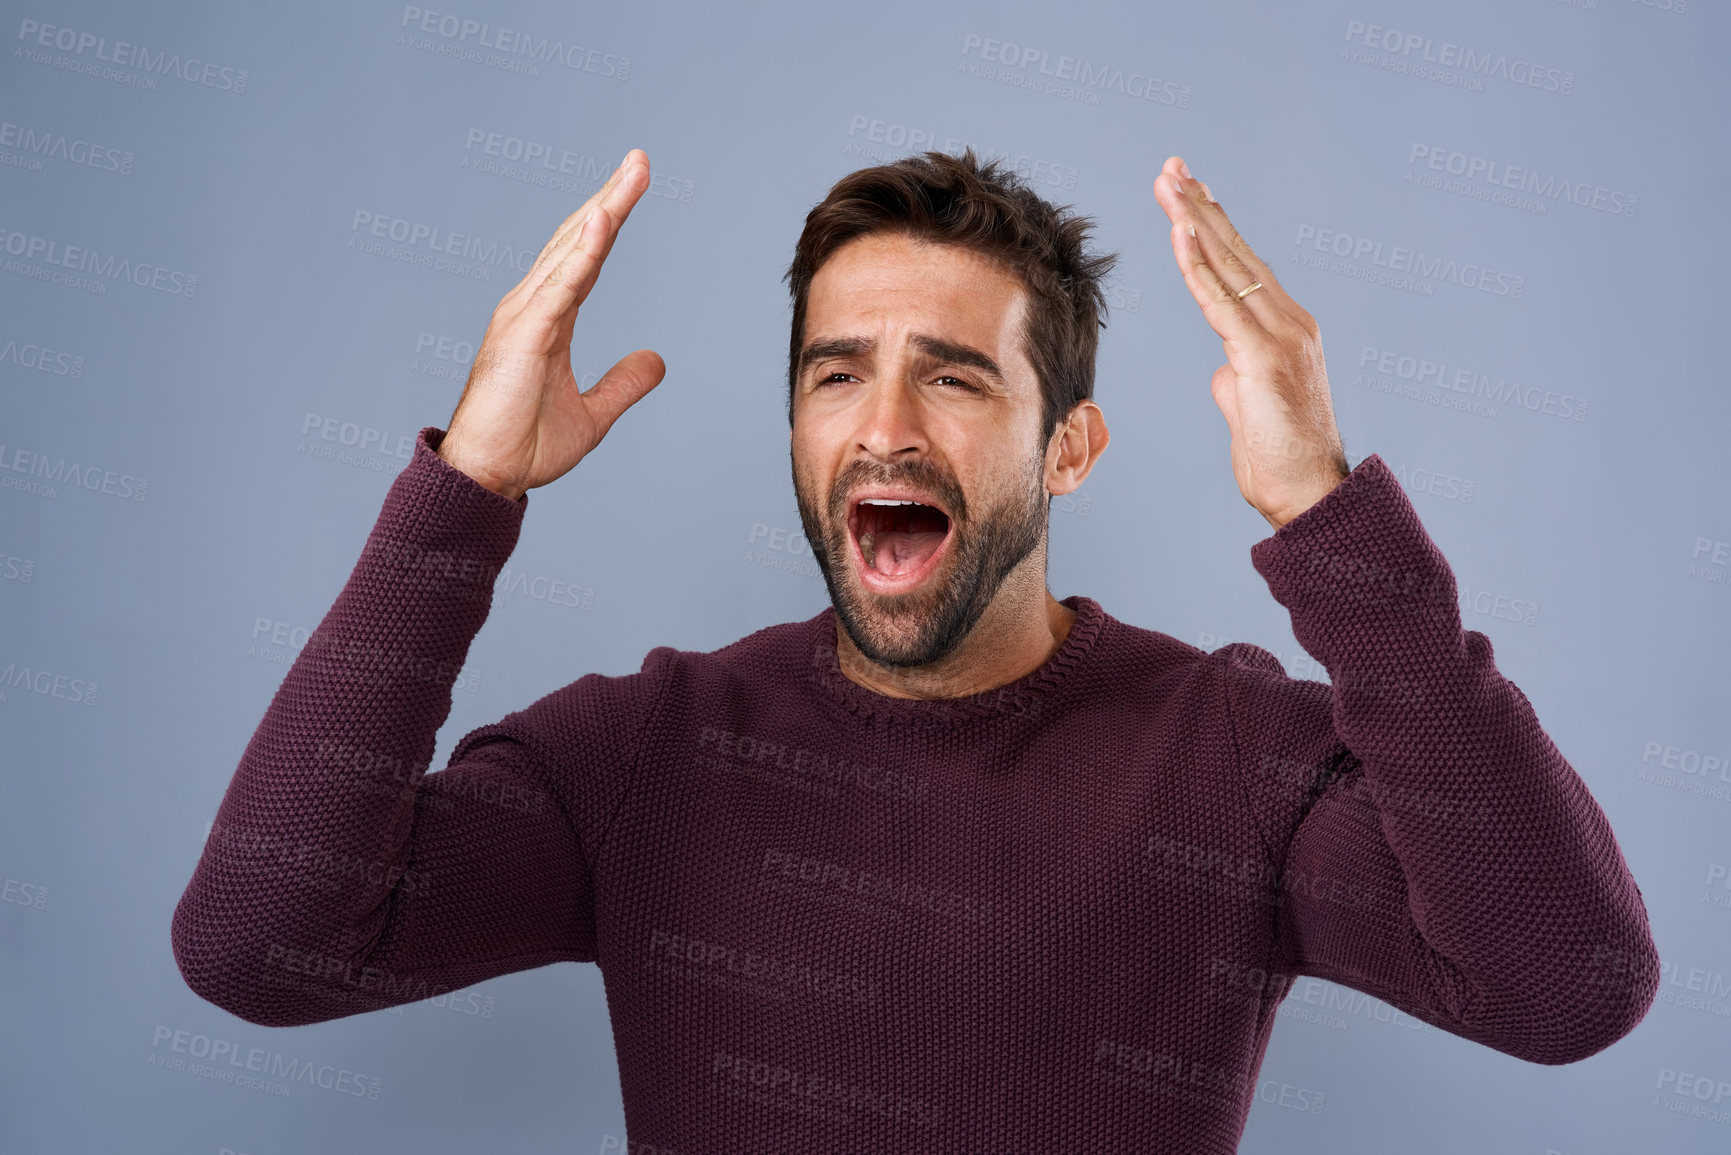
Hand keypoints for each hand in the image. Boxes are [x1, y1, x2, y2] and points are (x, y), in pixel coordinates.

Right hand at [438, 149, 666, 500]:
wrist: (489, 477)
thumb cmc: (525, 446)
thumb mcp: (594, 414)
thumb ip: (623, 383)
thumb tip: (657, 360)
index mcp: (548, 320)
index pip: (586, 258)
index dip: (610, 220)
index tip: (634, 184)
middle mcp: (533, 307)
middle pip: (577, 240)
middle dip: (610, 198)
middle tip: (640, 159)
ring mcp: (525, 317)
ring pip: (570, 252)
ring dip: (602, 211)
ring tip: (630, 175)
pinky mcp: (524, 336)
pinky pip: (560, 287)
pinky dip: (581, 253)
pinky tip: (602, 222)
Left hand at [1152, 156, 1348, 530]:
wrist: (1310, 496)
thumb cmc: (1279, 459)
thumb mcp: (1249, 407)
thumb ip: (1237, 376)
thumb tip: (1222, 368)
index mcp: (1286, 330)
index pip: (1244, 267)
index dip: (1215, 229)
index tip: (1190, 194)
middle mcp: (1290, 322)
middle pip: (1237, 253)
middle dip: (1201, 207)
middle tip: (1173, 166)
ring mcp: (1281, 336)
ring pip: (1230, 266)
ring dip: (1195, 221)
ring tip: (1170, 183)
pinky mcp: (1264, 357)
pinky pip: (1222, 301)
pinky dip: (1199, 265)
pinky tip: (1181, 233)